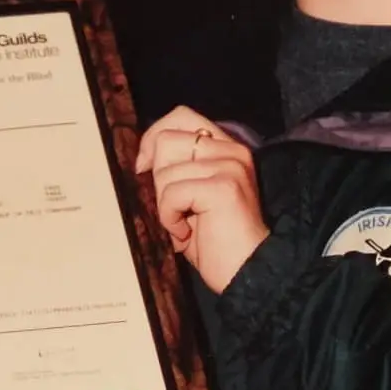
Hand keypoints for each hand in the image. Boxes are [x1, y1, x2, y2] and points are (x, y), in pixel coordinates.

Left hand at [135, 107, 268, 293]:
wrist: (247, 274)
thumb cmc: (216, 241)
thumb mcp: (192, 195)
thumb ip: (176, 168)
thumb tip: (143, 158)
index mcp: (225, 148)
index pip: (182, 115)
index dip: (154, 136)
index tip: (144, 166)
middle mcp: (232, 150)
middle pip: (166, 141)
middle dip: (158, 179)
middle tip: (176, 209)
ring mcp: (230, 165)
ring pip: (165, 171)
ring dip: (165, 206)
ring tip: (185, 226)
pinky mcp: (224, 186)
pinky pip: (172, 193)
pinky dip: (170, 218)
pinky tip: (187, 233)